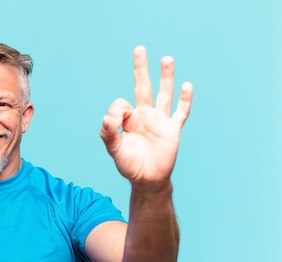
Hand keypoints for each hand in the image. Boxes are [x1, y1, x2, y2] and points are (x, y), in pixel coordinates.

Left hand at [100, 46, 192, 187]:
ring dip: (165, 77)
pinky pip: (180, 112)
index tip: (114, 124)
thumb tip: (106, 118)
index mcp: (128, 119)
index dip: (116, 111)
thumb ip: (108, 134)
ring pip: (163, 94)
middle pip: (143, 86)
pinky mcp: (173, 129)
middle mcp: (144, 115)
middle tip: (139, 49)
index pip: (121, 104)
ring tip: (167, 59)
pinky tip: (186, 85)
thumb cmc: (129, 165)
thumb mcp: (114, 150)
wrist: (147, 180)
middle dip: (140, 69)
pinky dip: (184, 100)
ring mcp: (160, 121)